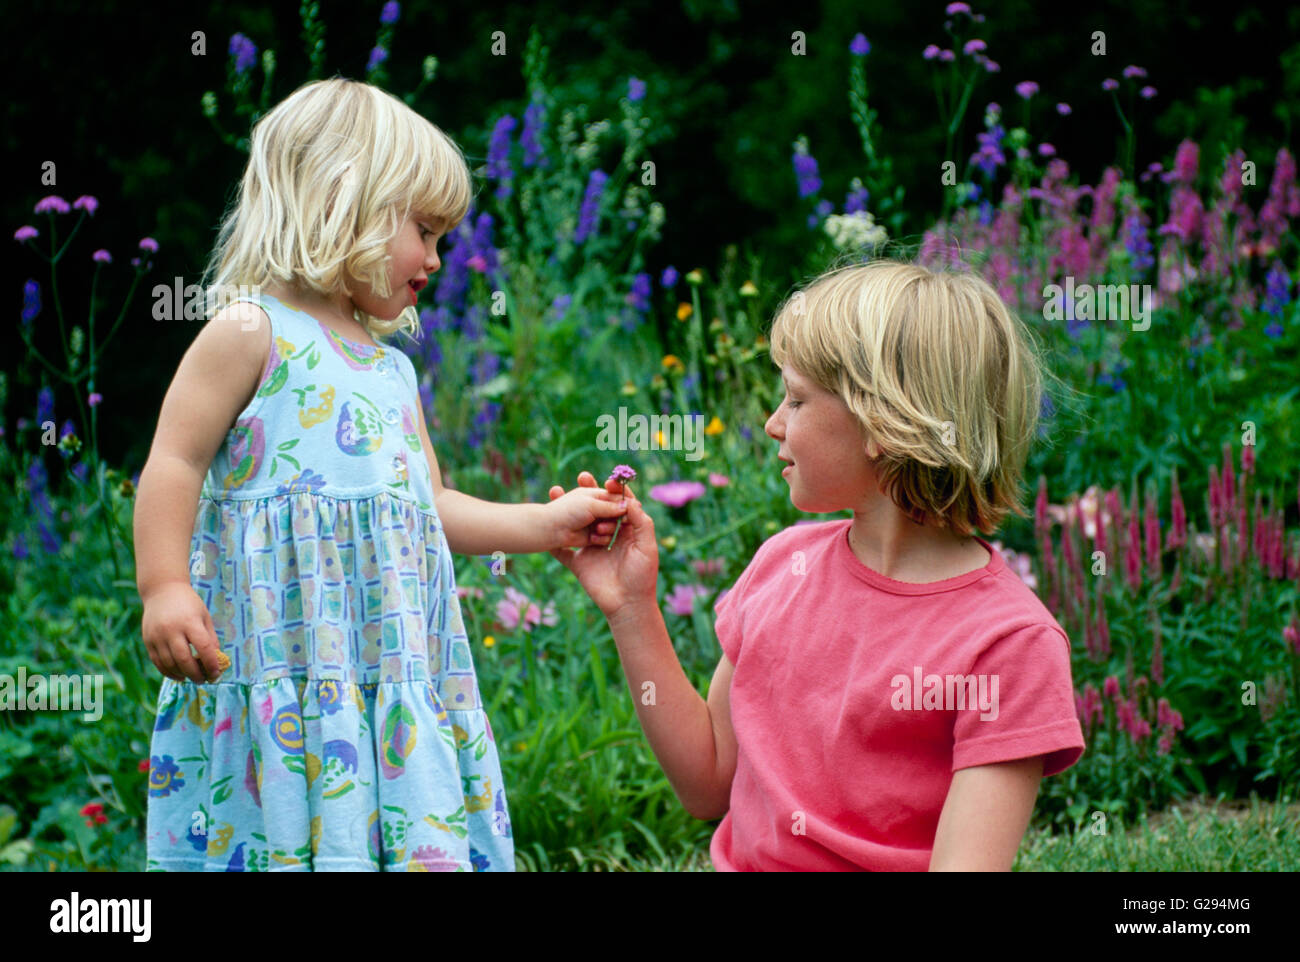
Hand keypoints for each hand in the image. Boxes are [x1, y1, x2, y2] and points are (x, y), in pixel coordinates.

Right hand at [141, 581, 224, 683]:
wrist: (162, 590)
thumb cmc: (188, 603)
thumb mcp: (204, 616)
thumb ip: (210, 638)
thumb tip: (216, 661)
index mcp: (190, 622)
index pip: (203, 648)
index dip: (211, 664)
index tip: (217, 674)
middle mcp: (172, 629)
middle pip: (184, 659)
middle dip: (196, 674)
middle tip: (204, 680)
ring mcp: (157, 636)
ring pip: (170, 663)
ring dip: (182, 675)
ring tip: (192, 678)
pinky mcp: (148, 640)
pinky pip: (158, 662)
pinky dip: (168, 672)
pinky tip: (179, 675)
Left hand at [543, 470, 630, 549]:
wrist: (552, 530)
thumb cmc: (569, 511)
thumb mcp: (591, 504)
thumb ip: (611, 505)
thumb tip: (629, 505)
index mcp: (594, 495)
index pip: (615, 495)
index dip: (622, 498)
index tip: (628, 505)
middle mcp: (597, 509)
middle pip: (616, 510)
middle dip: (615, 515)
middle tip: (618, 518)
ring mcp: (596, 523)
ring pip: (614, 524)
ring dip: (609, 526)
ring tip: (597, 529)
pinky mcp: (595, 538)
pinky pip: (608, 537)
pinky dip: (603, 537)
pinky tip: (593, 538)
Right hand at [548, 472, 658, 618]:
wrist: (628, 606)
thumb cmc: (642, 576)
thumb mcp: (646, 547)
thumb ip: (641, 523)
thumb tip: (630, 501)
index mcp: (627, 531)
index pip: (619, 505)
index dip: (613, 492)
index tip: (606, 480)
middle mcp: (608, 537)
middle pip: (596, 510)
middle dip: (589, 493)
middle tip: (582, 476)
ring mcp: (591, 549)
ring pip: (578, 525)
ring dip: (568, 509)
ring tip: (558, 491)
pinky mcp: (579, 563)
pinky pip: (562, 550)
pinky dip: (552, 540)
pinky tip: (543, 524)